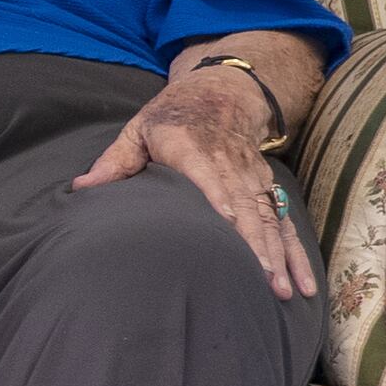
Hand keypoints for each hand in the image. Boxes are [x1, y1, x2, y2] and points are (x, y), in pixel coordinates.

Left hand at [73, 74, 316, 298]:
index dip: (222, 204)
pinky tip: (303, 282)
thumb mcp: (139, 129)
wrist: (223, 93)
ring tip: (283, 291)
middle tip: (263, 282)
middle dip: (257, 247)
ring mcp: (253, 179)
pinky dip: (295, 253)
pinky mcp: (266, 190)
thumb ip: (115, 161)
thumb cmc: (172, 116)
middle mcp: (230, 167)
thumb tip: (82, 188)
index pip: (210, 179)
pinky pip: (284, 223)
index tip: (229, 231)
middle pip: (247, 210)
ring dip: (279, 257)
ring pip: (270, 221)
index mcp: (194, 151)